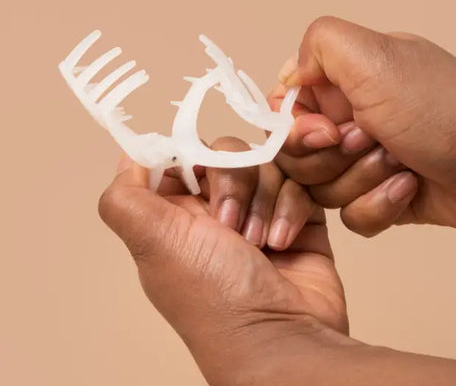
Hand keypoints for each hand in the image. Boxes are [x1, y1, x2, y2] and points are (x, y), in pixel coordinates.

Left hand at [98, 137, 347, 384]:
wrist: (281, 336)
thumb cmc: (213, 293)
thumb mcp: (152, 242)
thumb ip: (124, 197)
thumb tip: (132, 158)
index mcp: (177, 212)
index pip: (183, 157)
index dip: (194, 157)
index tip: (201, 178)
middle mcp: (215, 209)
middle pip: (228, 154)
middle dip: (234, 185)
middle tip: (231, 225)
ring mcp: (258, 212)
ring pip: (264, 166)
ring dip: (264, 202)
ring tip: (262, 244)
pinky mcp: (294, 217)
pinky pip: (296, 184)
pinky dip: (291, 210)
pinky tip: (283, 242)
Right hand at [271, 16, 455, 234]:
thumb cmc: (442, 109)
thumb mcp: (376, 57)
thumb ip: (320, 45)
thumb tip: (289, 77)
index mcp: (338, 85)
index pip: (283, 113)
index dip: (295, 130)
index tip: (327, 131)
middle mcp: (344, 121)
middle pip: (295, 157)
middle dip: (330, 158)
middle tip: (369, 140)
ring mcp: (358, 162)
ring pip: (319, 189)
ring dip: (359, 179)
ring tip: (399, 162)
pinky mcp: (373, 196)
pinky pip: (349, 216)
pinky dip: (378, 205)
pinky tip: (409, 187)